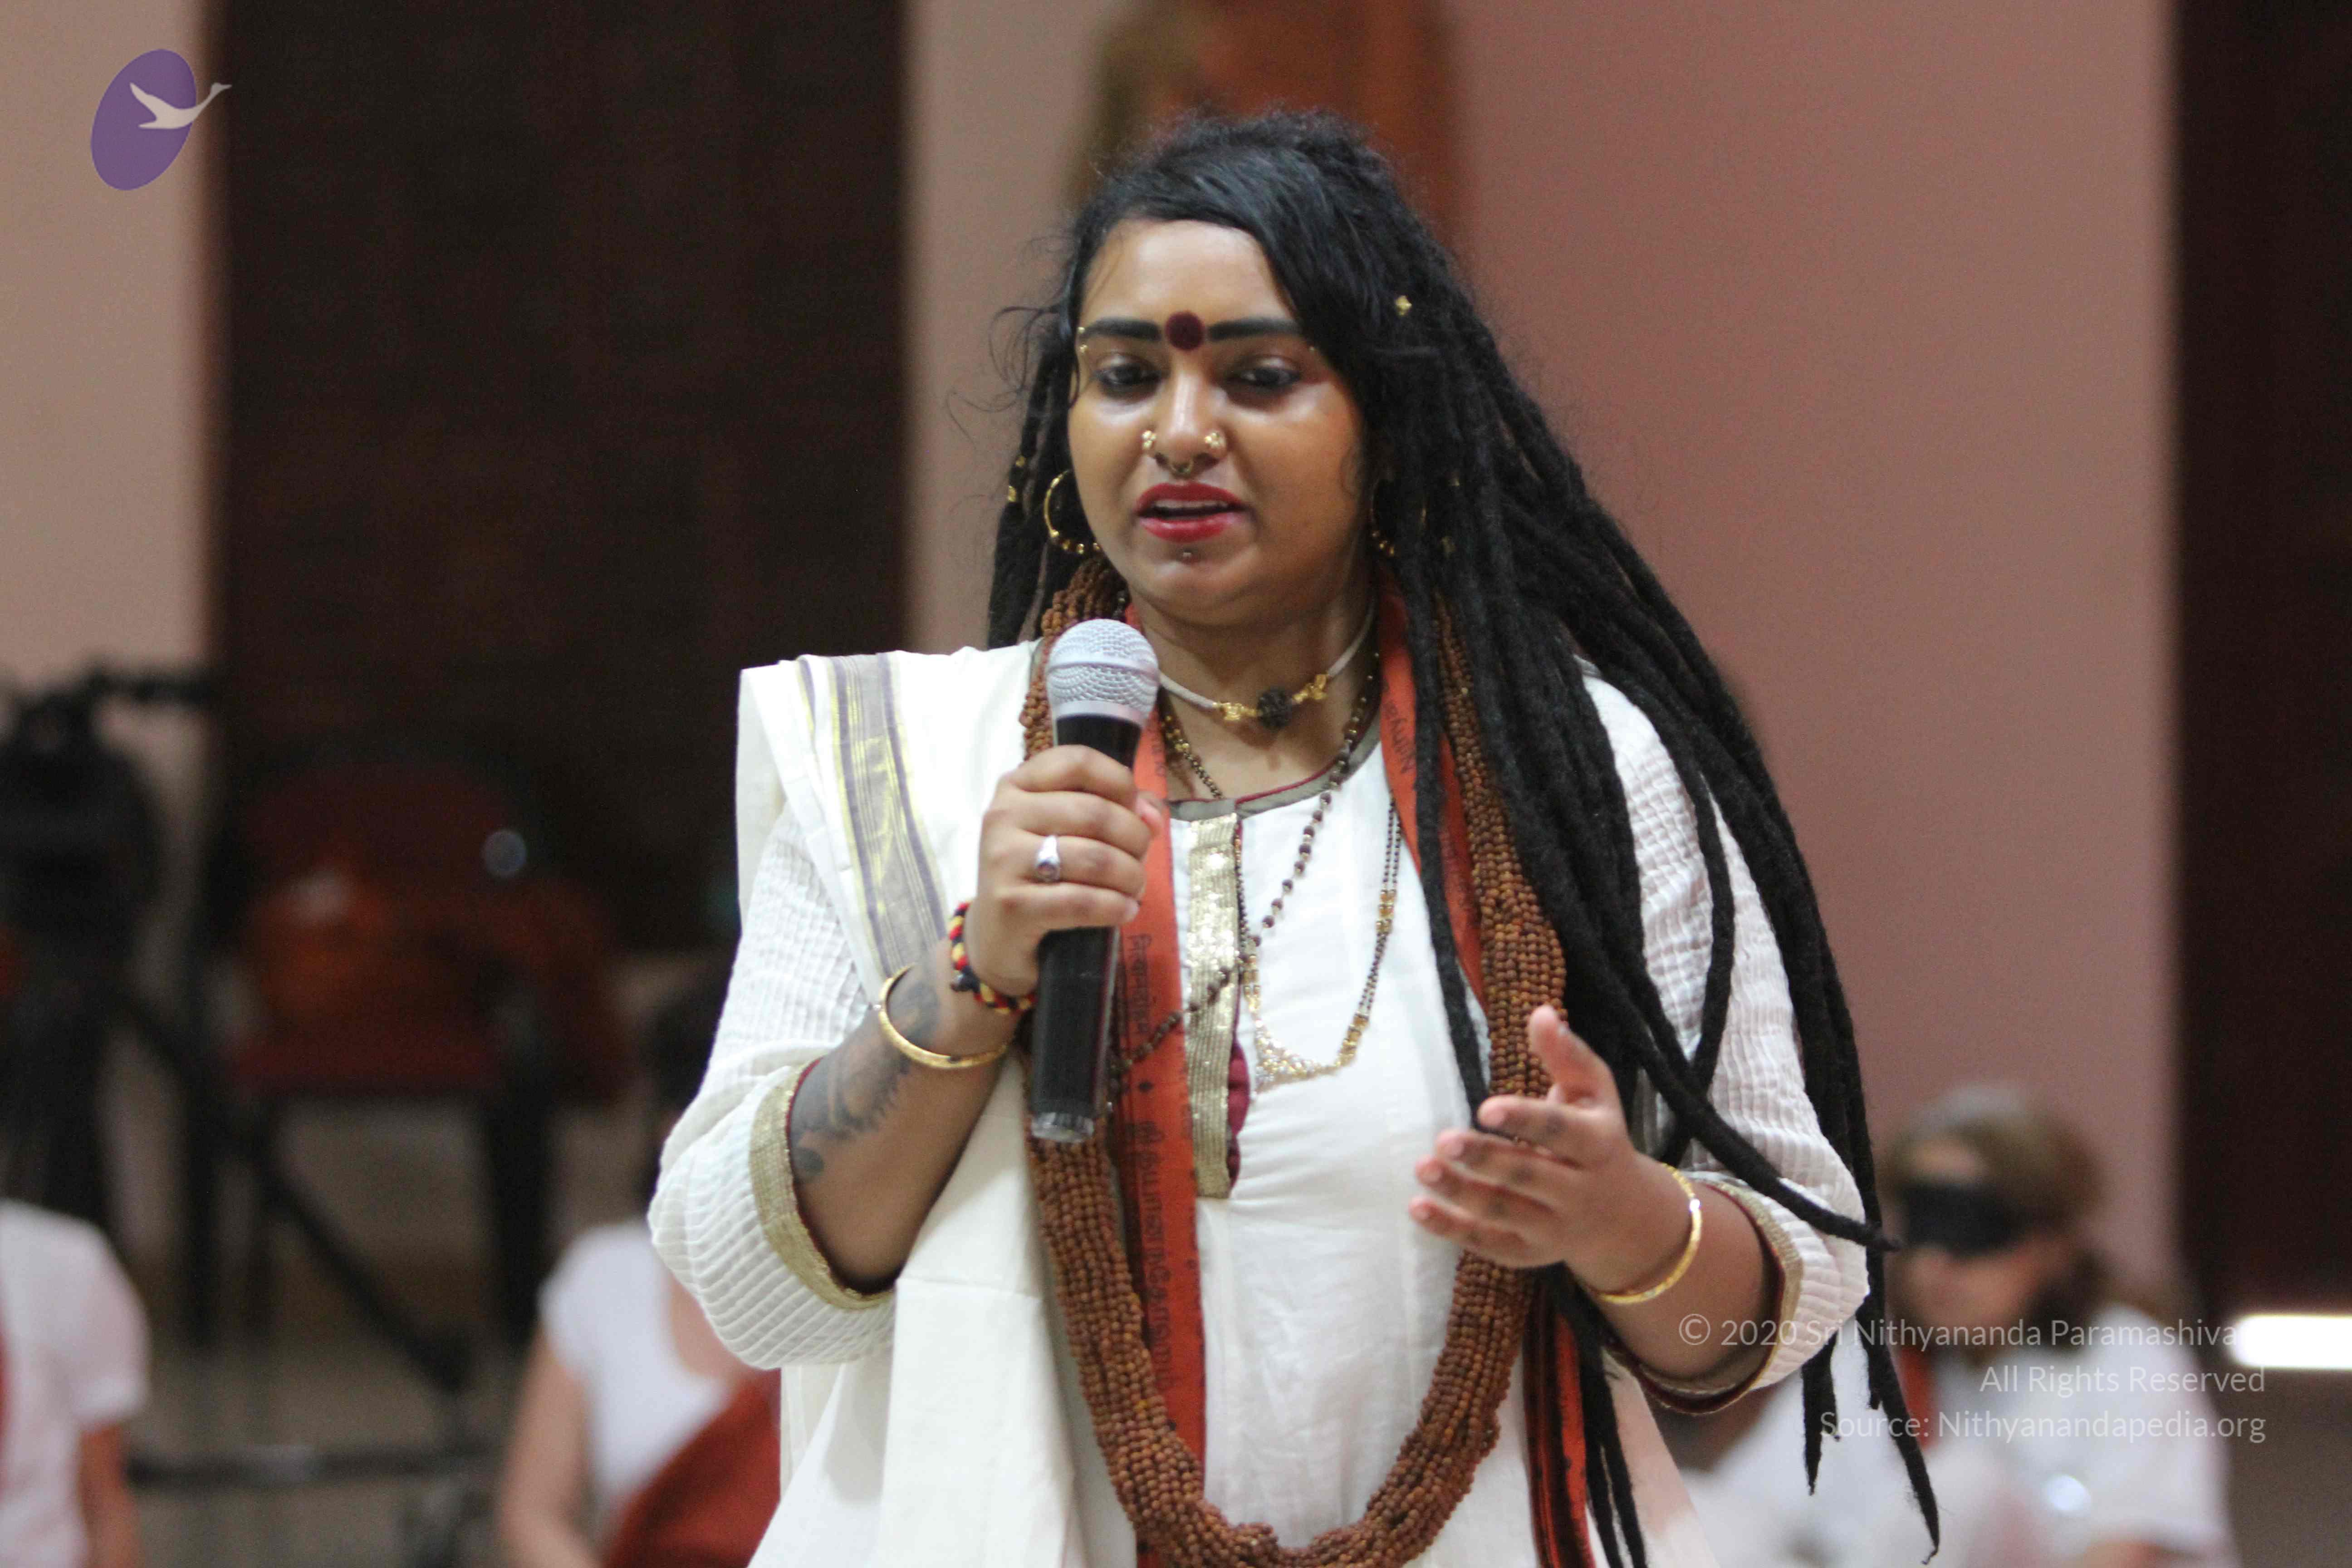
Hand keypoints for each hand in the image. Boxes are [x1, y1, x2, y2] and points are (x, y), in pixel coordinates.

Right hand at [960, 746, 1164, 995]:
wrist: (997, 937)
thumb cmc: (1040, 877)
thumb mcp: (1069, 833)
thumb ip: (1115, 809)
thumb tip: (1153, 815)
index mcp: (1017, 786)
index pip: (1077, 762)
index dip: (1120, 783)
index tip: (1135, 812)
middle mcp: (1004, 815)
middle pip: (1096, 813)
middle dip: (1135, 840)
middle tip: (1140, 863)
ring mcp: (1003, 859)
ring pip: (1095, 858)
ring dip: (1130, 877)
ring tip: (1134, 890)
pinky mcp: (1011, 904)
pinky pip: (1082, 901)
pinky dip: (1115, 907)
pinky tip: (1124, 912)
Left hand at [1408, 1005, 1691, 1290]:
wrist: (1625, 1217)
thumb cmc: (1598, 1138)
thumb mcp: (1595, 1094)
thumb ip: (1567, 1055)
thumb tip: (1541, 1012)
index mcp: (1597, 1144)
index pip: (1561, 1132)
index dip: (1525, 1119)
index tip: (1485, 1108)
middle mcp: (1580, 1191)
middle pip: (1529, 1176)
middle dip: (1486, 1159)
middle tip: (1443, 1139)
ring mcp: (1554, 1227)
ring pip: (1505, 1212)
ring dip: (1460, 1193)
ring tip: (1423, 1168)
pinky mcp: (1529, 1252)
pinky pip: (1489, 1244)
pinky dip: (1452, 1230)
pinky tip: (1418, 1208)